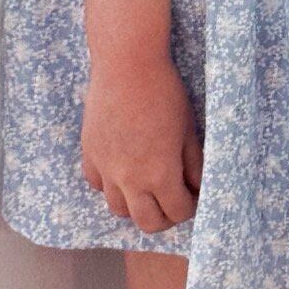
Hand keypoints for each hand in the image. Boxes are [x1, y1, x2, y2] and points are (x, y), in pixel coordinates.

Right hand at [81, 52, 202, 232]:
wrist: (127, 66)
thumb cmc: (165, 92)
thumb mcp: (188, 128)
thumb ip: (193, 163)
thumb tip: (198, 186)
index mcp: (160, 174)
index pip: (177, 211)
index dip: (190, 207)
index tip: (194, 196)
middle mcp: (129, 179)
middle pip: (147, 222)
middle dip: (165, 217)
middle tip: (175, 201)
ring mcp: (106, 169)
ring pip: (119, 209)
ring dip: (136, 205)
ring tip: (149, 188)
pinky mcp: (89, 154)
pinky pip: (97, 184)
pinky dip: (111, 185)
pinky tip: (123, 169)